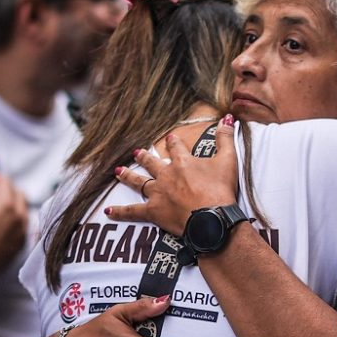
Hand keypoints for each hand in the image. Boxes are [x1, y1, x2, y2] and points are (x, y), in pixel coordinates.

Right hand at [0, 170, 27, 275]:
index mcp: (7, 205)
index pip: (6, 182)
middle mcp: (20, 215)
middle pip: (18, 193)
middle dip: (4, 189)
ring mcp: (24, 229)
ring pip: (23, 208)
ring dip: (11, 203)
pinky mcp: (23, 240)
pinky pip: (24, 223)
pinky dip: (15, 218)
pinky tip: (0, 224)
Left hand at [106, 115, 238, 233]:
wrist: (212, 218)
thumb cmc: (220, 190)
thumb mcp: (228, 161)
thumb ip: (225, 138)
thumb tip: (227, 118)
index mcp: (183, 162)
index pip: (176, 147)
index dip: (174, 142)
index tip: (171, 138)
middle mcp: (166, 175)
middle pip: (152, 163)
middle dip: (144, 157)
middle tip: (137, 152)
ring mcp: (157, 193)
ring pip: (138, 182)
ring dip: (128, 176)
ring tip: (118, 171)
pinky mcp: (153, 212)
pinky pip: (133, 212)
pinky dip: (120, 212)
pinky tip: (108, 212)